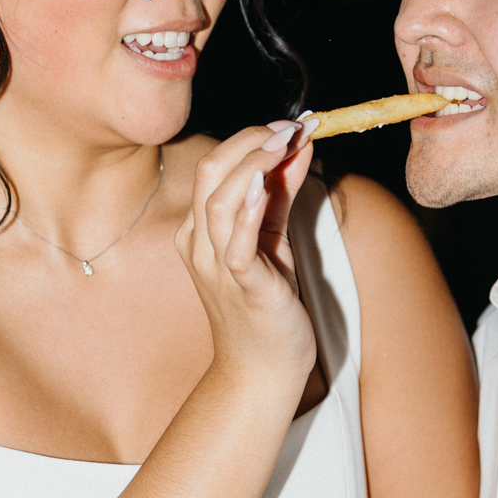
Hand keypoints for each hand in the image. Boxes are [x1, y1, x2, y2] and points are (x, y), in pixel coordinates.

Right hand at [176, 123, 316, 388]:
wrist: (263, 371)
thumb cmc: (266, 308)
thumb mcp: (272, 242)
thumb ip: (280, 196)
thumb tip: (298, 149)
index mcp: (199, 232)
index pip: (215, 169)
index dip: (250, 139)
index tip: (289, 125)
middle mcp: (199, 245)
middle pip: (211, 174)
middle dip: (250, 142)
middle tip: (290, 127)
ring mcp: (216, 267)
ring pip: (219, 201)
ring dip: (254, 165)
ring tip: (285, 143)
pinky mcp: (244, 287)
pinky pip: (237, 244)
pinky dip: (249, 211)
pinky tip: (266, 185)